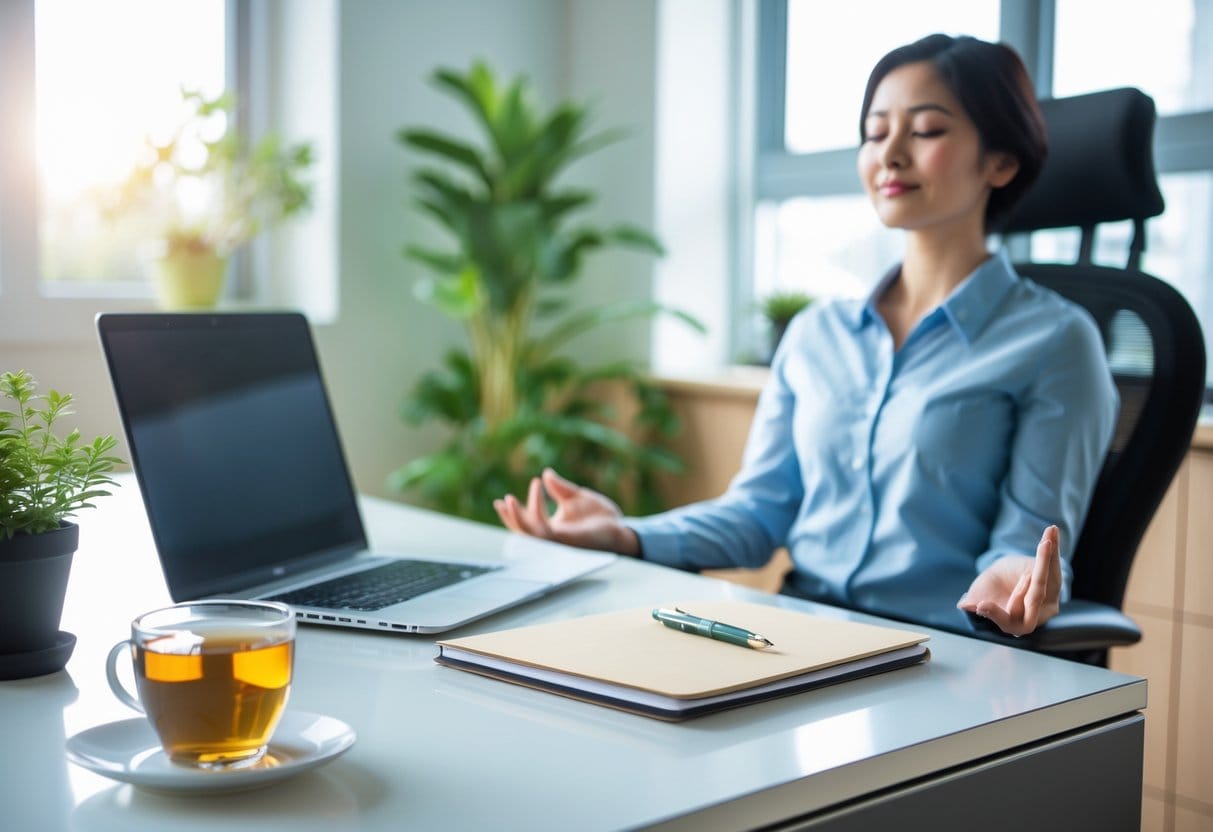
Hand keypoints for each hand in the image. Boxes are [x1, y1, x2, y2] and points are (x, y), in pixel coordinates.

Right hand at [493, 468, 640, 555]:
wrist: (621, 529)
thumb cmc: (601, 517)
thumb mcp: (578, 497)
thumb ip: (560, 488)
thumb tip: (546, 473)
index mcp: (554, 529)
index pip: (528, 524)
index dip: (513, 514)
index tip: (502, 500)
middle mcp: (553, 537)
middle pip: (523, 533)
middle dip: (511, 519)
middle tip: (503, 501)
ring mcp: (558, 540)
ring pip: (529, 534)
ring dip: (517, 517)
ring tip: (509, 499)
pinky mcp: (566, 540)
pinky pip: (544, 529)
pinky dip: (536, 510)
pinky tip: (538, 490)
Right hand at [957, 525, 1061, 636]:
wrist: (1002, 582)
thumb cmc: (987, 592)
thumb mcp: (978, 596)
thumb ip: (973, 602)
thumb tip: (964, 605)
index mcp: (1015, 624)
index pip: (1009, 619)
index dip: (994, 612)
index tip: (981, 604)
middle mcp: (1036, 615)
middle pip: (1034, 597)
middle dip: (1032, 579)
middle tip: (1027, 568)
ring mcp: (1048, 599)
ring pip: (1048, 578)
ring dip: (1046, 556)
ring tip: (1046, 539)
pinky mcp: (1054, 582)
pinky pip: (1054, 564)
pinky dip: (1052, 547)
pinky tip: (1051, 532)